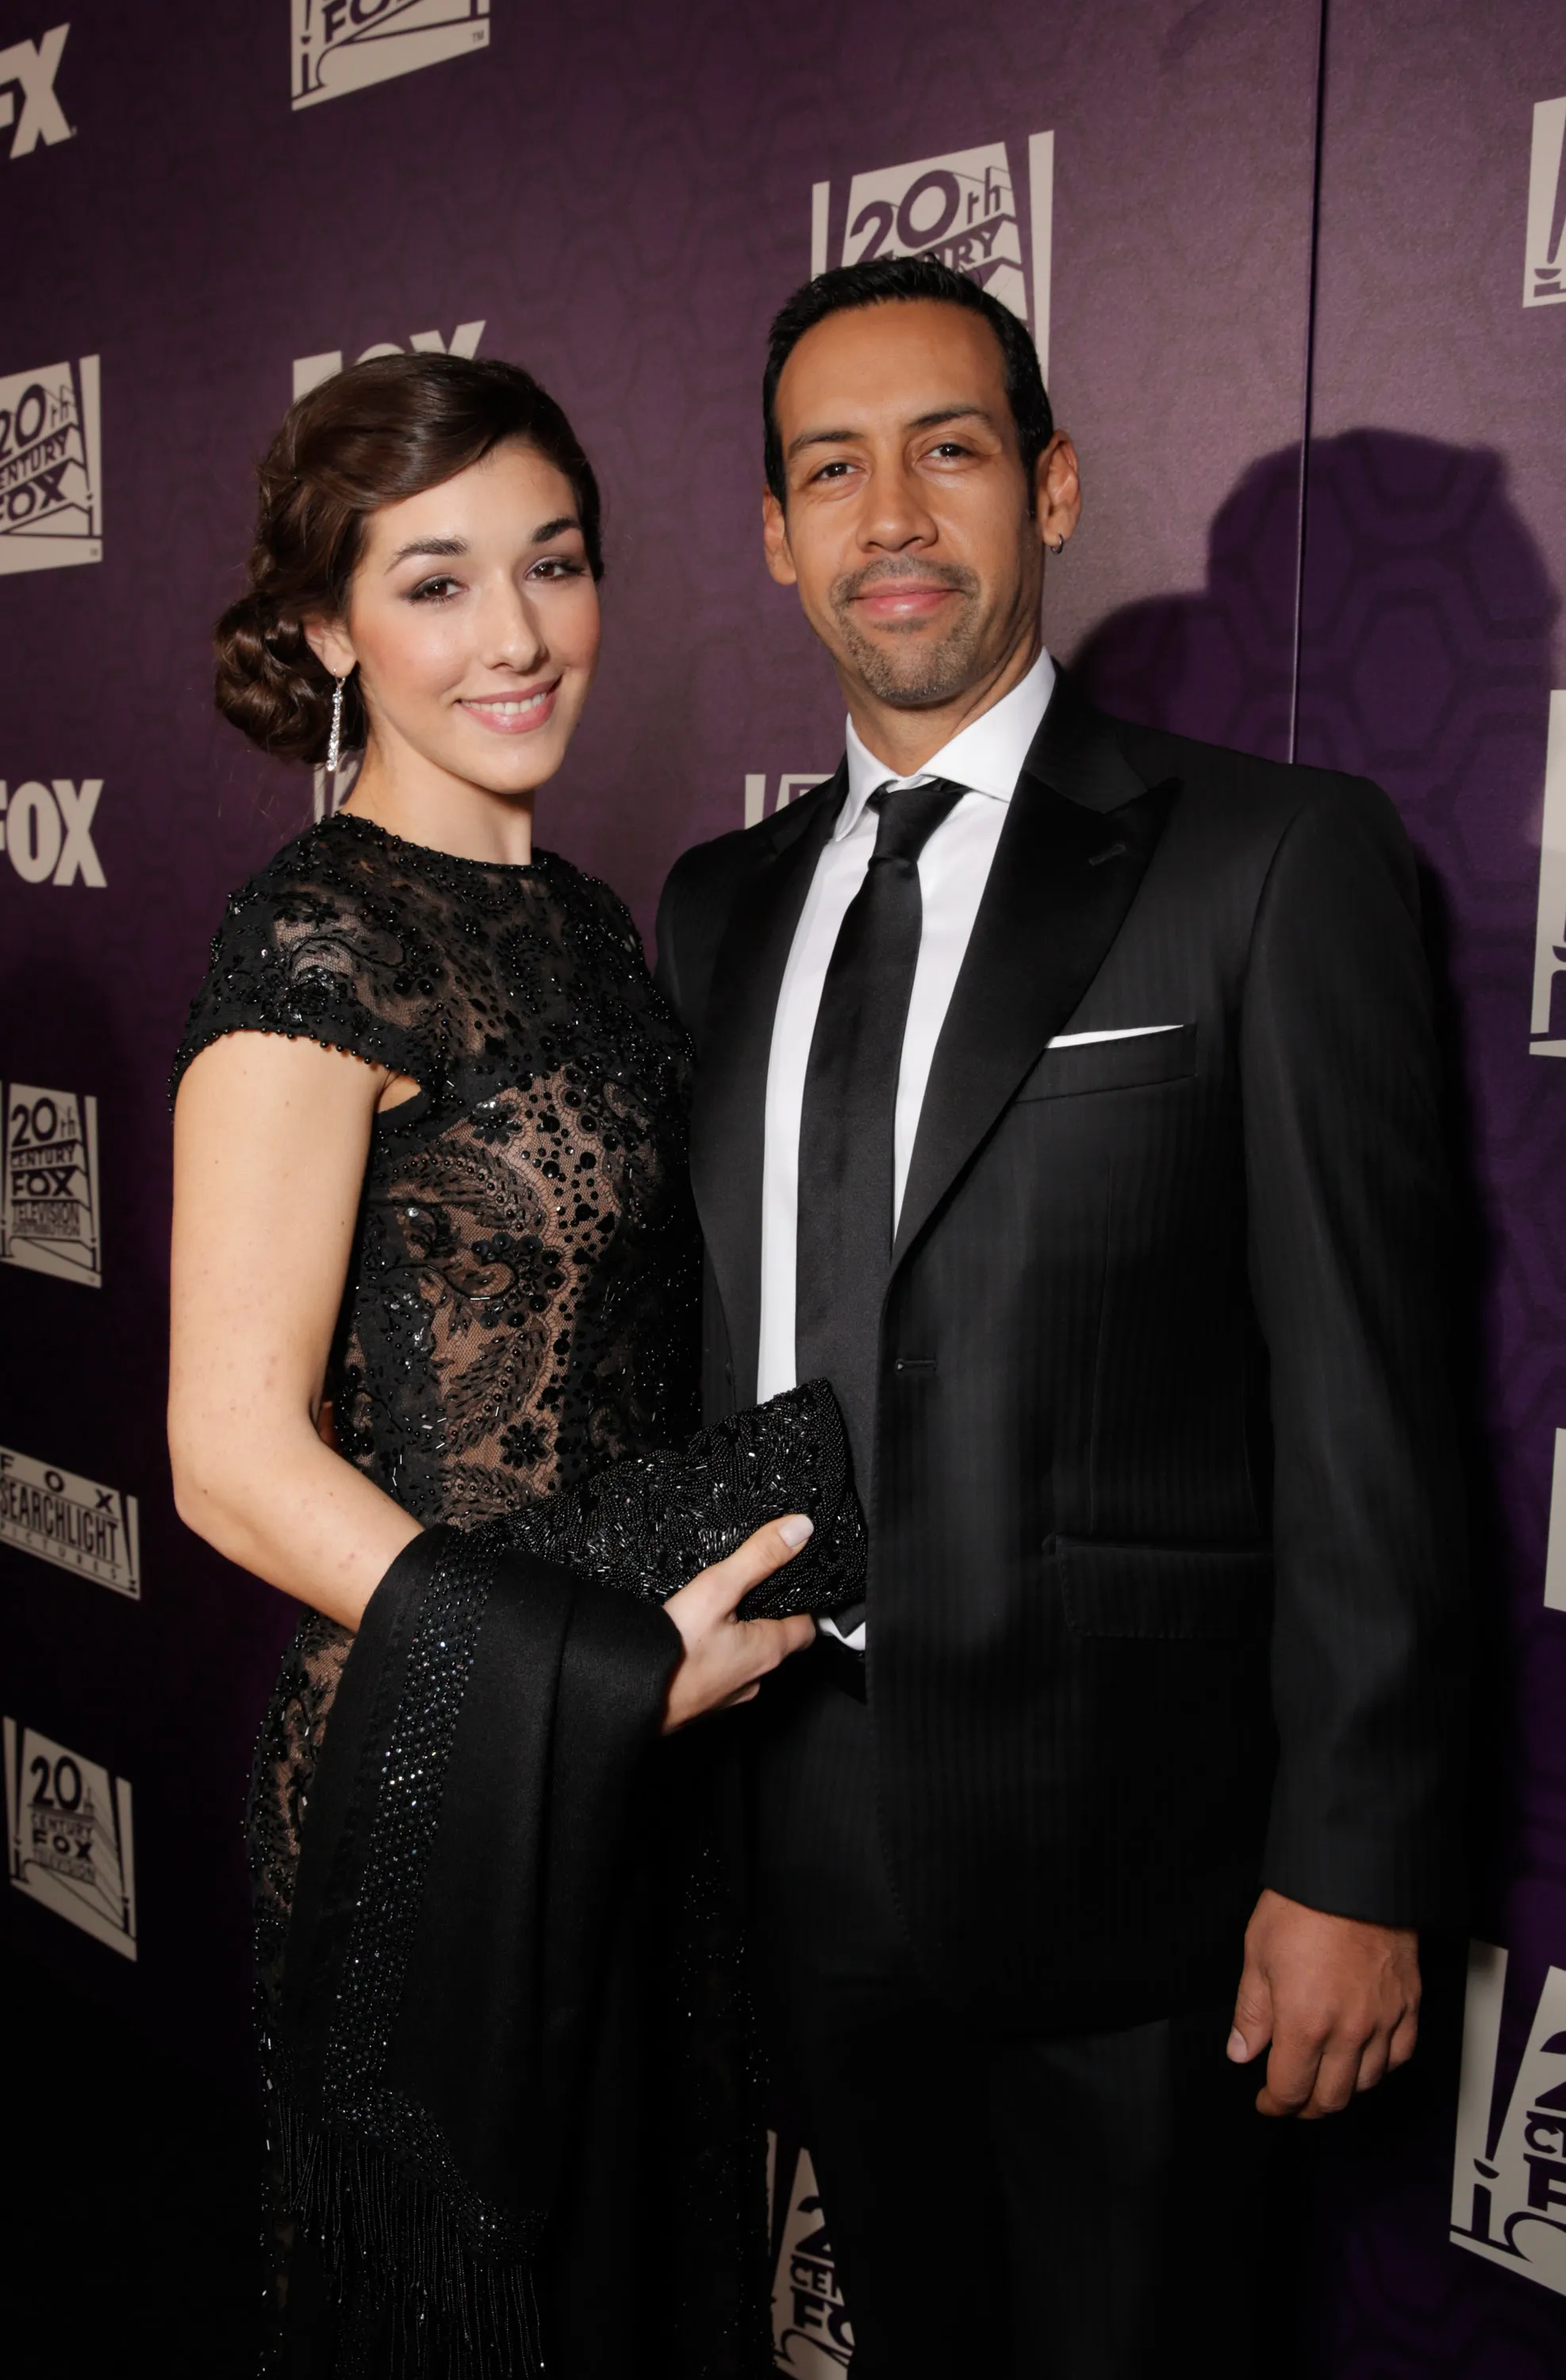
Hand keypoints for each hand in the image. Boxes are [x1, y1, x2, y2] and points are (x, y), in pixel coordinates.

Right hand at [660, 1516, 816, 1732]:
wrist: (629, 1698)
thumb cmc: (672, 1651)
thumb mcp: (717, 1588)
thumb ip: (759, 1556)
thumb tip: (800, 1528)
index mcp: (768, 1651)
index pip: (807, 1627)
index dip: (802, 1604)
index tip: (792, 1585)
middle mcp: (755, 1679)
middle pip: (776, 1643)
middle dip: (766, 1619)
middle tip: (748, 1593)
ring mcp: (729, 1696)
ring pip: (746, 1661)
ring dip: (738, 1640)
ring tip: (716, 1615)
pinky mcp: (703, 1705)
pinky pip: (719, 1676)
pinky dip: (713, 1658)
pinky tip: (691, 1643)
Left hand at [1227, 1887, 1420, 2117]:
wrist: (1354, 1874)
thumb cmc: (1301, 1909)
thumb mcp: (1257, 1956)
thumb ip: (1251, 2013)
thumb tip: (1242, 2053)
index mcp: (1304, 2024)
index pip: (1290, 2090)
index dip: (1275, 2104)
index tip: (1266, 2102)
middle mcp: (1348, 2032)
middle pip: (1331, 2098)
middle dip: (1306, 2106)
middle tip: (1292, 2097)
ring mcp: (1384, 2021)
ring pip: (1366, 2083)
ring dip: (1342, 2089)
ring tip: (1324, 2078)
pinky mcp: (1409, 2006)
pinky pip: (1399, 2056)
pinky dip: (1380, 2067)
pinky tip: (1365, 2060)